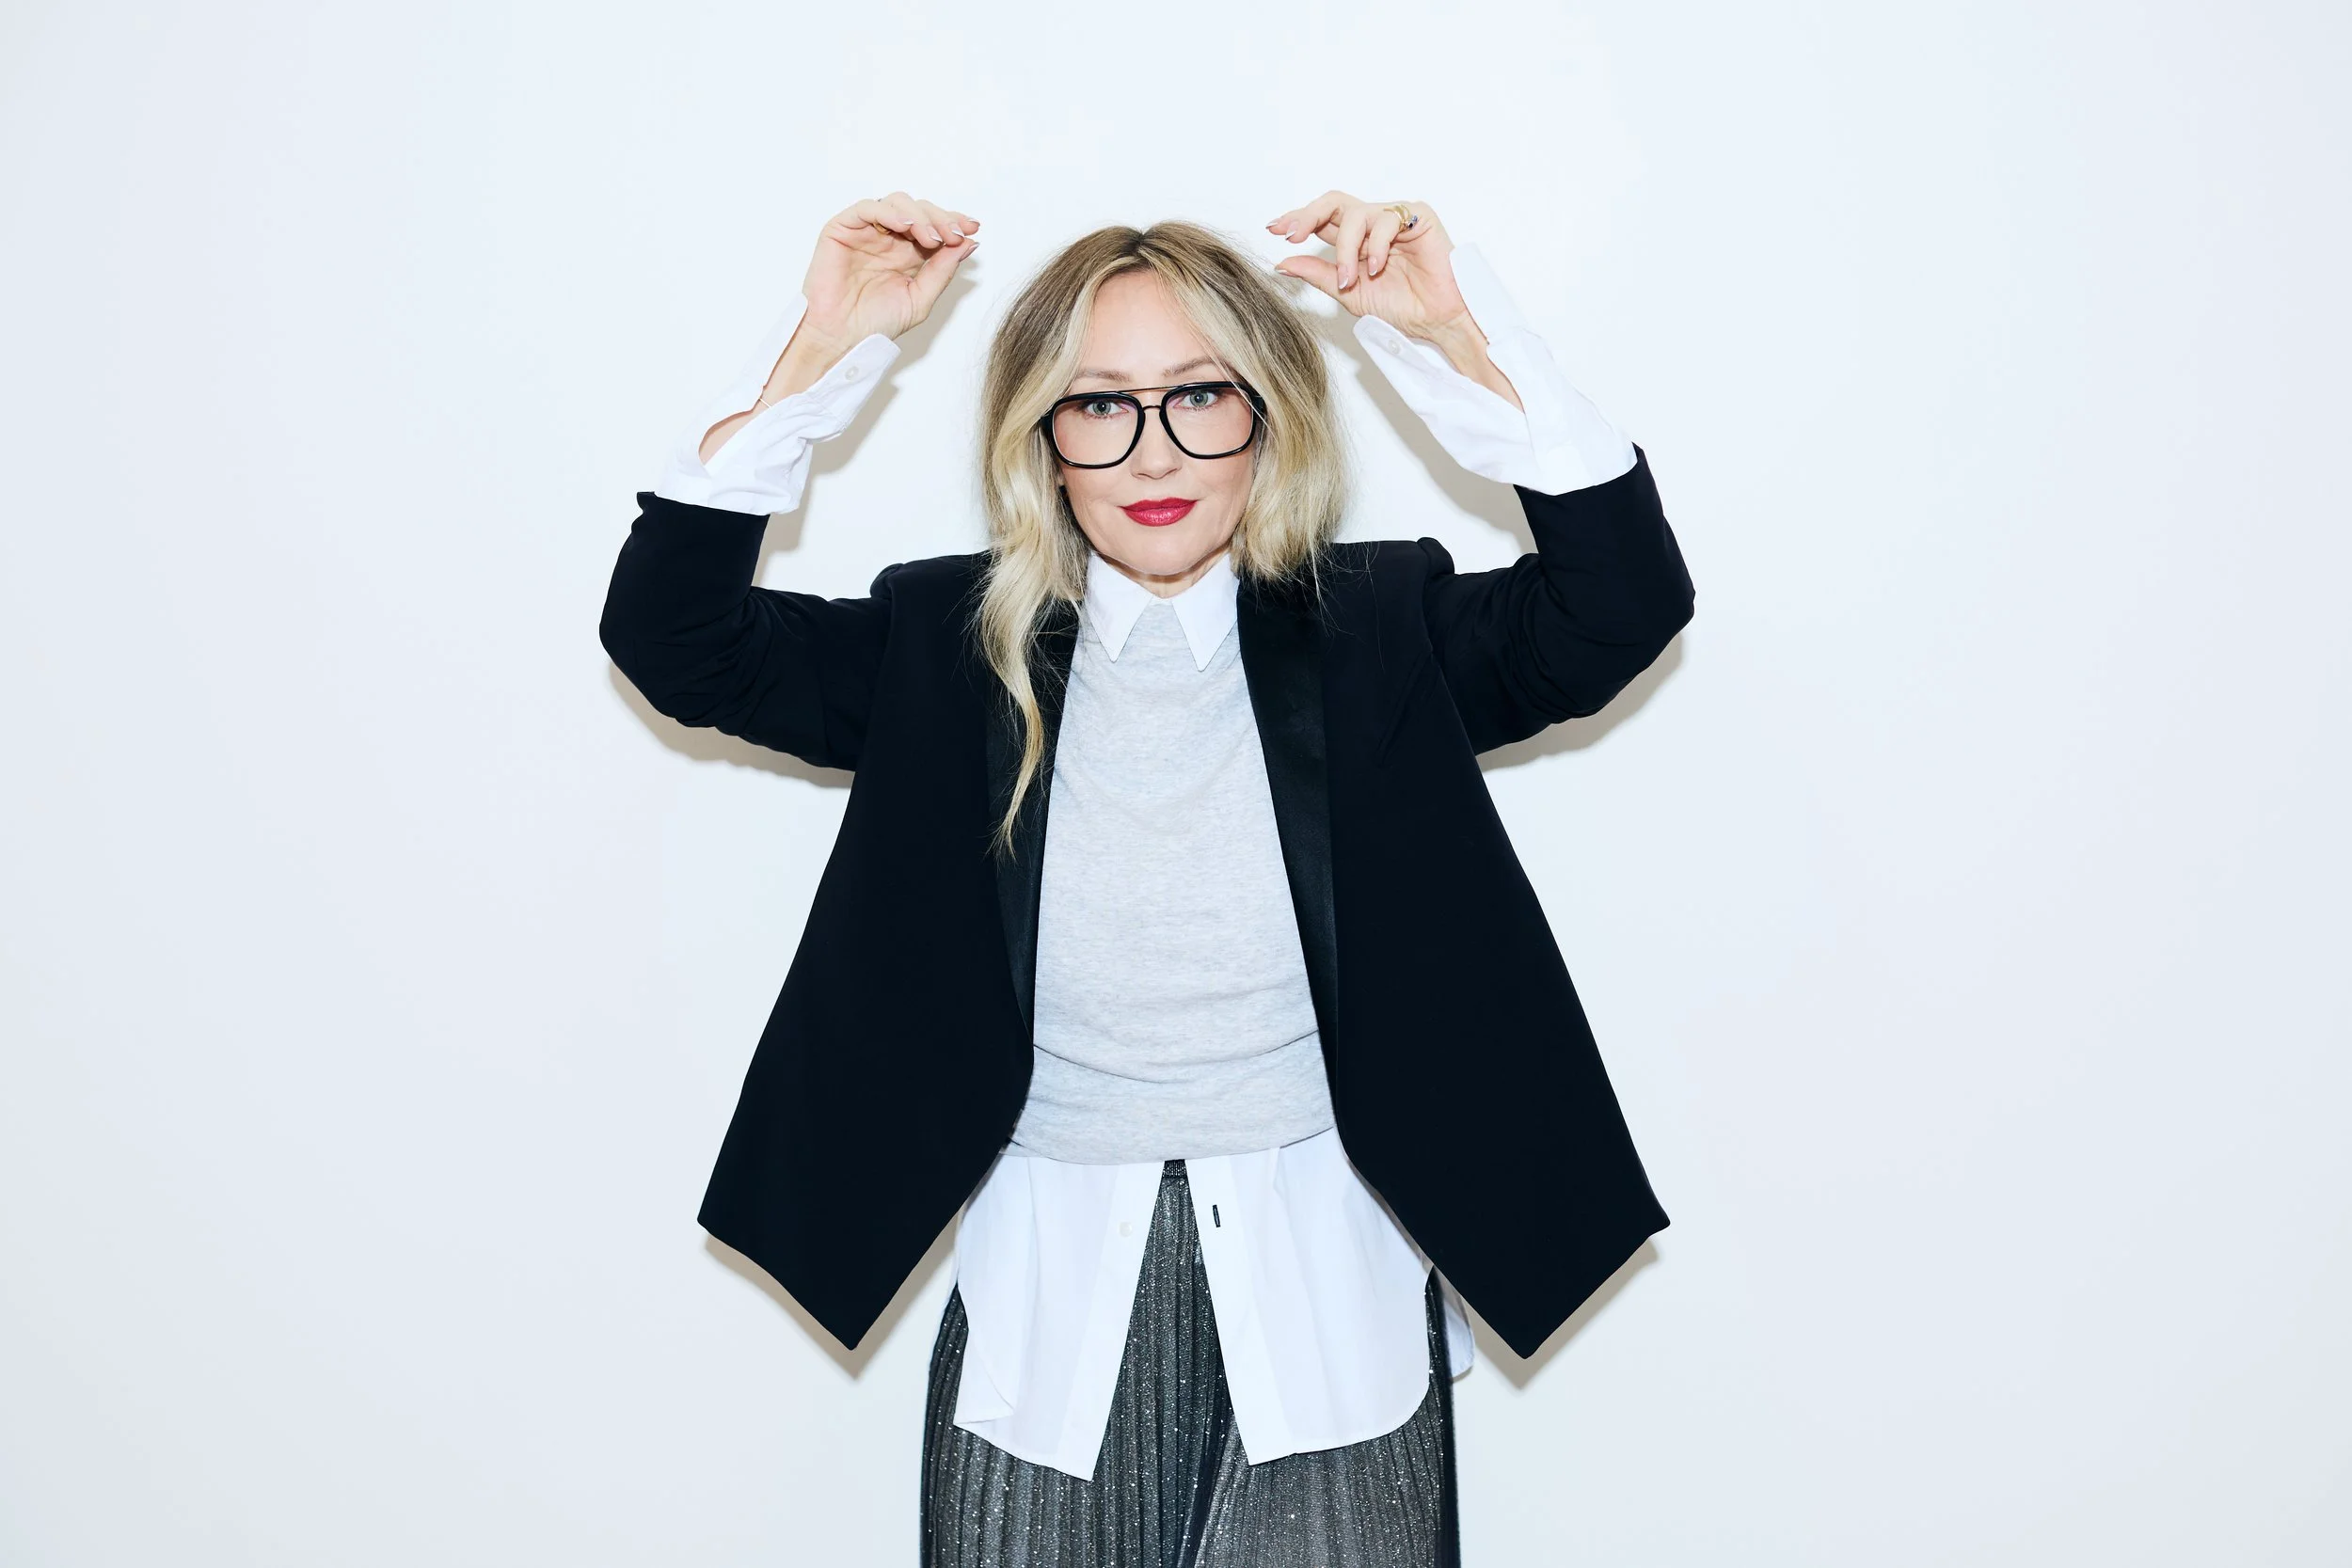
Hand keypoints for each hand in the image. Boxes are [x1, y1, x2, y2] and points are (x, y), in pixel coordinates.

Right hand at [699, 193, 979, 461]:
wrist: (843, 338)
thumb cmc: (876, 323)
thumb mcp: (921, 298)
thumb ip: (943, 270)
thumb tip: (970, 244)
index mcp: (909, 253)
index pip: (935, 225)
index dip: (954, 221)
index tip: (973, 228)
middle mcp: (889, 238)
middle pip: (919, 209)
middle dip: (941, 218)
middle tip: (954, 234)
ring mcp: (866, 231)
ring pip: (896, 202)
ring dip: (919, 215)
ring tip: (931, 238)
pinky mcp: (843, 229)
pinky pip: (867, 208)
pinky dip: (889, 212)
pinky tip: (905, 228)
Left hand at [1267, 191, 1468, 337]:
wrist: (1437, 321)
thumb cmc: (1402, 307)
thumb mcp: (1348, 293)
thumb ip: (1318, 275)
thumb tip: (1282, 264)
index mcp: (1355, 240)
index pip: (1322, 220)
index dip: (1297, 220)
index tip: (1274, 230)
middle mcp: (1372, 224)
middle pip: (1334, 202)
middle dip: (1308, 216)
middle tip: (1292, 235)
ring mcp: (1395, 218)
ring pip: (1356, 214)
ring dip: (1346, 250)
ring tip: (1349, 279)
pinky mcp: (1419, 216)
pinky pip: (1388, 220)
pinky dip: (1376, 246)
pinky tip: (1377, 269)